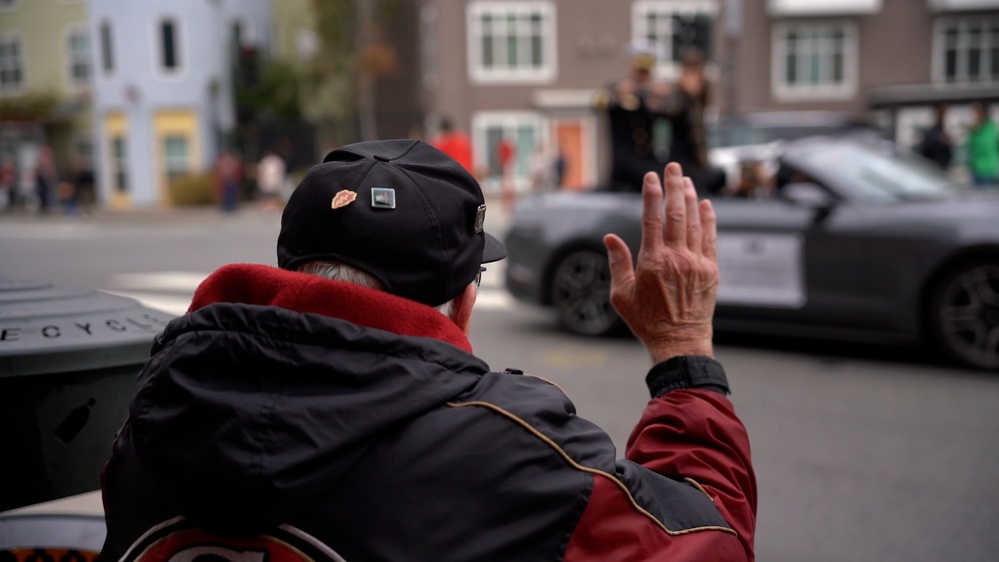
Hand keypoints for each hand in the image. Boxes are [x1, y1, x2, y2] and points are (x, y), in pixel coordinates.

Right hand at [603, 163, 718, 363]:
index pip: (652, 218)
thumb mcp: (622, 295)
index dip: (652, 194)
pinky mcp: (711, 270)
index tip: (651, 178)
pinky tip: (706, 205)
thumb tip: (610, 238)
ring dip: (691, 197)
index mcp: (652, 261)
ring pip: (695, 221)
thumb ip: (618, 263)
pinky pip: (711, 238)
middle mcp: (677, 257)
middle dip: (674, 186)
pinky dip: (709, 219)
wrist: (679, 342)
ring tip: (686, 180)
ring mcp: (697, 263)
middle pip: (676, 212)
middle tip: (673, 167)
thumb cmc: (647, 321)